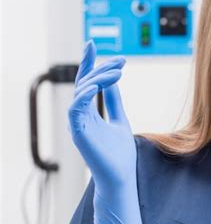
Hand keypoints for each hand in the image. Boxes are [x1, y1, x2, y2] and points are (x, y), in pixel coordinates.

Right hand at [68, 40, 146, 223]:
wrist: (121, 180)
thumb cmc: (120, 156)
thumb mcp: (120, 120)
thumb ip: (113, 101)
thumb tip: (113, 80)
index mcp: (89, 112)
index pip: (85, 81)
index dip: (89, 62)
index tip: (94, 43)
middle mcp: (80, 116)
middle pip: (83, 82)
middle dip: (98, 66)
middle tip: (120, 60)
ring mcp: (78, 124)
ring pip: (80, 91)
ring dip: (98, 77)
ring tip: (117, 72)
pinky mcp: (79, 133)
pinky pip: (75, 108)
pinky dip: (85, 94)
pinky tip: (98, 84)